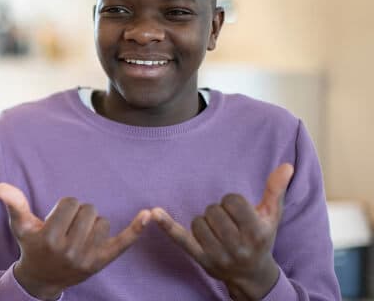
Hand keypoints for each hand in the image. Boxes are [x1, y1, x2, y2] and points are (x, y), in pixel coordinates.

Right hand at [0, 183, 150, 299]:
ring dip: (92, 223)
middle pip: (88, 209)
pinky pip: (122, 242)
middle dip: (79, 213)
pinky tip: (149, 215)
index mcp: (51, 238)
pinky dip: (136, 229)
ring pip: (102, 221)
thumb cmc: (32, 246)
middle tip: (68, 228)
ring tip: (78, 236)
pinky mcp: (102, 262)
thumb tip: (1, 186)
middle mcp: (70, 250)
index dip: (65, 206)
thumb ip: (14, 204)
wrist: (42, 279)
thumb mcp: (21, 226)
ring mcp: (88, 258)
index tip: (58, 218)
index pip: (70, 202)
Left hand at [152, 163, 293, 300]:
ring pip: (198, 221)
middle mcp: (238, 246)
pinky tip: (154, 213)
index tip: (237, 211)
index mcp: (256, 232)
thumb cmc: (262, 239)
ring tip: (217, 230)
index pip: (232, 201)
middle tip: (228, 223)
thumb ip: (276, 190)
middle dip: (219, 212)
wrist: (253, 276)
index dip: (232, 202)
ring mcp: (218, 255)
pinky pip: (180, 239)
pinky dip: (167, 225)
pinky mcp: (201, 259)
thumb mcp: (272, 216)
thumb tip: (286, 165)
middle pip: (214, 211)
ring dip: (205, 221)